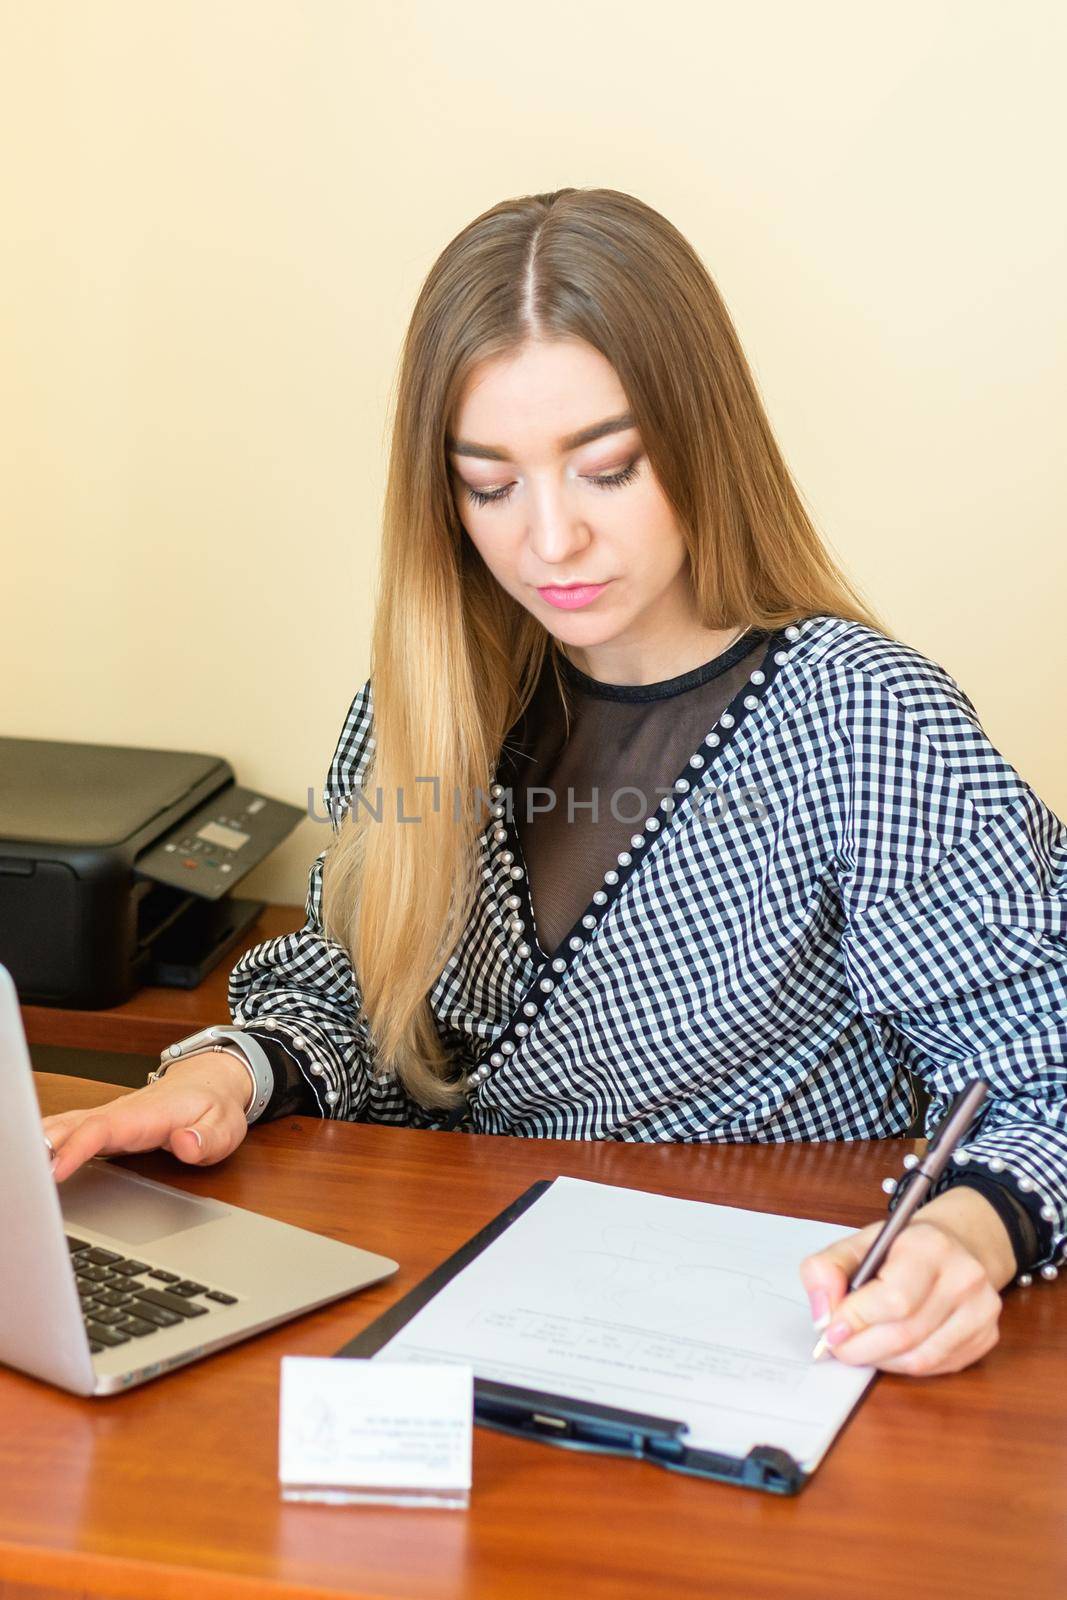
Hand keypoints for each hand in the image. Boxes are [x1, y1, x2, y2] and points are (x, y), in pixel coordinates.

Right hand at [43, 1051, 252, 1182]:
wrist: (210, 1082)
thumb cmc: (214, 1107)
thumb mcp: (225, 1126)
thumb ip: (207, 1137)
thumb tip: (185, 1144)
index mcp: (146, 1114)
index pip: (103, 1129)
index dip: (77, 1149)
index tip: (55, 1172)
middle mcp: (120, 1113)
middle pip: (71, 1126)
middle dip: (42, 1147)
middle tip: (22, 1177)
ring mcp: (108, 1118)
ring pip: (63, 1125)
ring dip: (37, 1143)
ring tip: (20, 1170)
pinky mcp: (103, 1125)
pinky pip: (66, 1131)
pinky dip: (43, 1142)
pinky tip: (29, 1159)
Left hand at [798, 1189, 1013, 1376]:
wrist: (956, 1245)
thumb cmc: (901, 1248)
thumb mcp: (858, 1244)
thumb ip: (826, 1270)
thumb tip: (823, 1317)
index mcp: (929, 1245)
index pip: (894, 1298)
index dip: (857, 1320)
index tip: (831, 1330)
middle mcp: (964, 1276)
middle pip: (905, 1334)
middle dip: (861, 1348)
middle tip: (839, 1347)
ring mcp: (982, 1310)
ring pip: (920, 1358)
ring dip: (881, 1360)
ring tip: (863, 1346)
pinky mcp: (987, 1336)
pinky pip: (937, 1367)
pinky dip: (905, 1365)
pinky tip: (892, 1348)